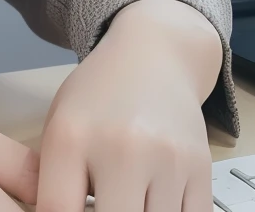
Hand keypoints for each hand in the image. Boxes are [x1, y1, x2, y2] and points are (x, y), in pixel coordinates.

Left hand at [38, 0, 222, 211]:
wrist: (154, 59)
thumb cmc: (97, 98)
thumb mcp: (60, 126)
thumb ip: (52, 179)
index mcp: (71, 137)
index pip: (58, 211)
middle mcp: (120, 149)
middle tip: (102, 203)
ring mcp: (166, 162)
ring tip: (125, 196)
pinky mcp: (202, 172)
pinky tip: (153, 200)